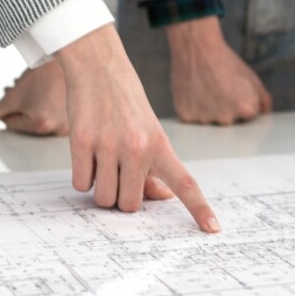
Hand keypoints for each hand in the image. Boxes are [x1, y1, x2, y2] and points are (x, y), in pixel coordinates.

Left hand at [0, 61, 67, 135]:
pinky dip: (50, 112)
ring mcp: (69, 128)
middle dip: (23, 111)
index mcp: (41, 124)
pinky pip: (54, 122)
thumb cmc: (39, 75)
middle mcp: (58, 130)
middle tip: (31, 94)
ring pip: (39, 124)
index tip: (24, 95)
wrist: (66, 58)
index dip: (12, 107)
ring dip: (35, 111)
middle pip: (25, 127)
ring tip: (41, 95)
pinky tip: (52, 98)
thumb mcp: (10, 97)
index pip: (11, 125)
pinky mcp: (76, 123)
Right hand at [55, 24, 219, 232]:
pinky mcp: (81, 142)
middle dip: (121, 196)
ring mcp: (108, 145)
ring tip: (102, 161)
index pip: (185, 182)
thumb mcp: (149, 129)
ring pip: (103, 198)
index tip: (213, 229)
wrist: (98, 65)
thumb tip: (162, 196)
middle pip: (129, 205)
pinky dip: (82, 175)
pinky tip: (87, 152)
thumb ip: (154, 165)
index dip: (199, 208)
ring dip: (100, 187)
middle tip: (118, 172)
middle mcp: (137, 147)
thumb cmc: (125, 100)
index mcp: (160, 144)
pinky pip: (81, 183)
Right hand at [166, 17, 271, 124]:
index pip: (248, 116)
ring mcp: (205, 119)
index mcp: (247, 109)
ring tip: (206, 88)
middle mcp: (227, 119)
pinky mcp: (186, 116)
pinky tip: (194, 92)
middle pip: (229, 121)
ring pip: (210, 120)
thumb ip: (263, 99)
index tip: (234, 90)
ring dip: (208, 110)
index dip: (242, 102)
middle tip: (218, 88)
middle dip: (226, 108)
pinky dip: (193, 108)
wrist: (197, 48)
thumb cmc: (225, 61)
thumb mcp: (252, 77)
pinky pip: (192, 118)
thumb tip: (264, 112)